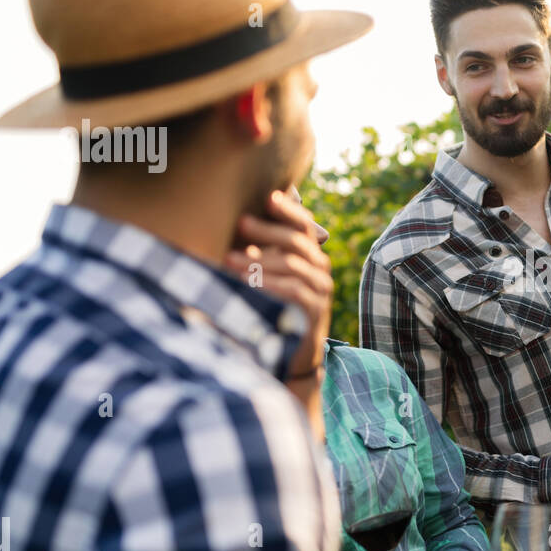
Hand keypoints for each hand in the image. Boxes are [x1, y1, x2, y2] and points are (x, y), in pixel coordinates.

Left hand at [224, 189, 333, 380]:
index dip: (289, 209)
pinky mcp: (315, 313)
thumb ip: (256, 254)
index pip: (303, 225)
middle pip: (298, 241)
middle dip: (268, 230)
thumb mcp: (264, 277)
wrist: (290, 354)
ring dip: (259, 260)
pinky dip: (270, 285)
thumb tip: (230, 225)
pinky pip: (294, 292)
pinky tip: (247, 283)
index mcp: (309, 257)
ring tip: (229, 259)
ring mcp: (321, 292)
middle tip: (240, 223)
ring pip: (294, 265)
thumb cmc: (270, 309)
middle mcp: (320, 270)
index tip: (268, 197)